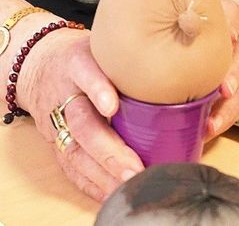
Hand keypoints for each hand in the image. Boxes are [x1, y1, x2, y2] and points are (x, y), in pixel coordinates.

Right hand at [16, 26, 143, 200]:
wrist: (42, 64)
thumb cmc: (87, 56)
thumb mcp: (105, 46)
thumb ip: (136, 61)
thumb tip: (196, 98)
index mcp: (77, 62)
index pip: (85, 72)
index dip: (98, 89)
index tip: (112, 106)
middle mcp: (65, 93)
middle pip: (82, 123)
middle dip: (107, 149)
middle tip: (134, 167)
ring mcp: (57, 121)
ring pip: (75, 151)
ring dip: (102, 174)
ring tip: (129, 185)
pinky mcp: (55, 144)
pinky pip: (70, 168)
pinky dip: (91, 184)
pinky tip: (112, 193)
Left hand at [205, 0, 238, 140]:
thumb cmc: (229, 17)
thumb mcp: (226, 10)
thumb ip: (216, 16)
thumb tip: (195, 19)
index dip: (235, 74)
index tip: (224, 88)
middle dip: (227, 108)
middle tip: (212, 121)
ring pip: (238, 105)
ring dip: (223, 120)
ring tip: (207, 131)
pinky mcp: (237, 94)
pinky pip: (231, 110)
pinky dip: (219, 121)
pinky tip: (204, 133)